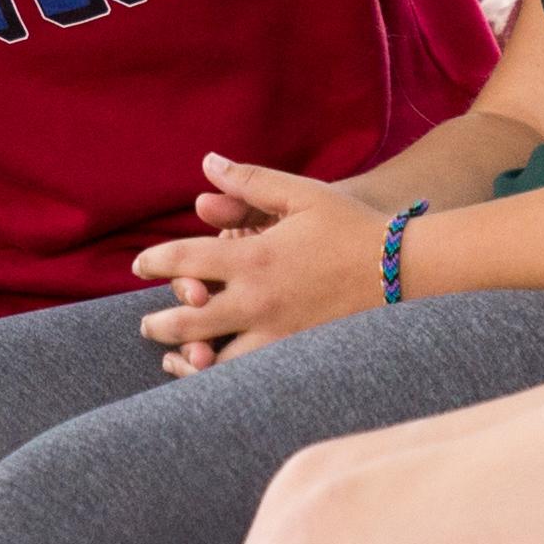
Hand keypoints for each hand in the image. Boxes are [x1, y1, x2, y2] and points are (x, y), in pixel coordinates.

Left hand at [133, 156, 386, 370]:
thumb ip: (250, 181)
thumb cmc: (352, 226)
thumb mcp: (301, 194)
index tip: (138, 267)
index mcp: (253, 258)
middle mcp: (258, 301)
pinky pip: (249, 379)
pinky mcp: (297, 356)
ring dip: (185, 359)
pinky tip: (214, 376)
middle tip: (146, 324)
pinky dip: (222, 380)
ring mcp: (277, 335)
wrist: (404, 270)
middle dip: (158, 324)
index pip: (182, 262)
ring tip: (173, 357)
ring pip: (214, 361)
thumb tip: (208, 162)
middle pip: (186, 321)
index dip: (152, 263)